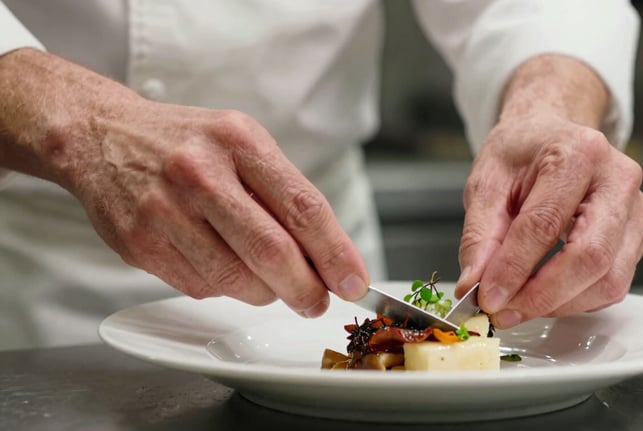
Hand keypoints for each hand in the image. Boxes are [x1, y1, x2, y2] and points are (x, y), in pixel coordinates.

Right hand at [0, 49, 369, 316]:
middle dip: (305, 289)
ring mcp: (164, 210)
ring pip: (236, 280)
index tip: (355, 282)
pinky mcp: (140, 244)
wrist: (101, 136)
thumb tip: (327, 257)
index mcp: (238, 141)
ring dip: (265, 293)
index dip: (336, 253)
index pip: (304, 207)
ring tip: (270, 283)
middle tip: (317, 301)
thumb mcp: (241, 142)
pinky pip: (200, 287)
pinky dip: (224, 289)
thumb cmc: (187, 143)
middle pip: (272, 252)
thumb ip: (283, 193)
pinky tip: (222, 266)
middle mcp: (200, 173)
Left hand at [456, 112, 642, 328]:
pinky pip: (613, 284)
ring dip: (559, 304)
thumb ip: (480, 236)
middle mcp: (618, 179)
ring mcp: (636, 209)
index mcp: (578, 153)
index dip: (514, 268)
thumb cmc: (520, 153)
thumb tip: (475, 285)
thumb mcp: (486, 183)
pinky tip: (544, 292)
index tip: (488, 297)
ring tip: (517, 303)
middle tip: (504, 311)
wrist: (550, 136)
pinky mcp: (637, 236)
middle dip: (542, 295)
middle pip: (591, 257)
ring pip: (609, 280)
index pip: (545, 224)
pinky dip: (575, 299)